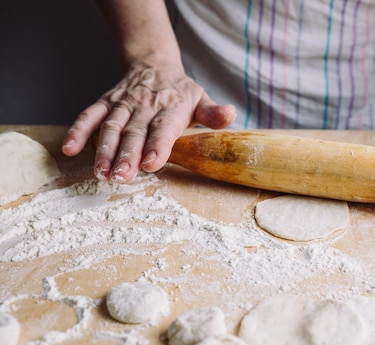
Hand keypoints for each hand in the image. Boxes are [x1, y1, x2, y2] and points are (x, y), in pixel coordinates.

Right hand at [62, 63, 236, 182]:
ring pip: (112, 127)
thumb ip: (213, 113)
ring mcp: (123, 104)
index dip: (157, 146)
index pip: (163, 128)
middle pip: (135, 132)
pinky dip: (79, 130)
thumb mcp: (201, 99)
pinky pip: (90, 116)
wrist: (154, 64)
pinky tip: (70, 148)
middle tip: (121, 177)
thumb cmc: (181, 92)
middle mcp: (145, 105)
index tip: (150, 164)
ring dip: (104, 150)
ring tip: (101, 172)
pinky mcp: (106, 103)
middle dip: (127, 155)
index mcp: (171, 108)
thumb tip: (230, 114)